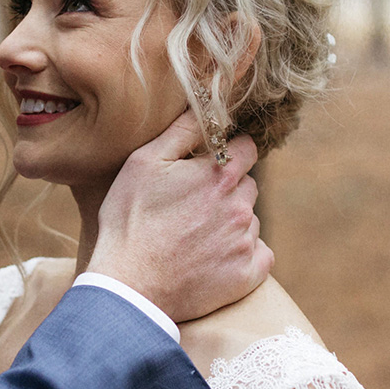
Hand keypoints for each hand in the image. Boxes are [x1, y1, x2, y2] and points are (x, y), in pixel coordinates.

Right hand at [88, 110, 271, 323]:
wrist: (129, 286)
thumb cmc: (130, 221)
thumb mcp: (144, 163)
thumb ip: (182, 130)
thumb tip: (207, 102)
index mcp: (220, 175)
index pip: (247, 149)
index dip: (228, 153)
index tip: (208, 167)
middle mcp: (240, 207)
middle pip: (248, 186)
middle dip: (228, 190)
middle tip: (193, 207)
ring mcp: (246, 243)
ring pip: (249, 221)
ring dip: (231, 223)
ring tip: (195, 237)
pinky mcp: (247, 275)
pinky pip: (260, 256)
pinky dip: (243, 256)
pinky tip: (213, 260)